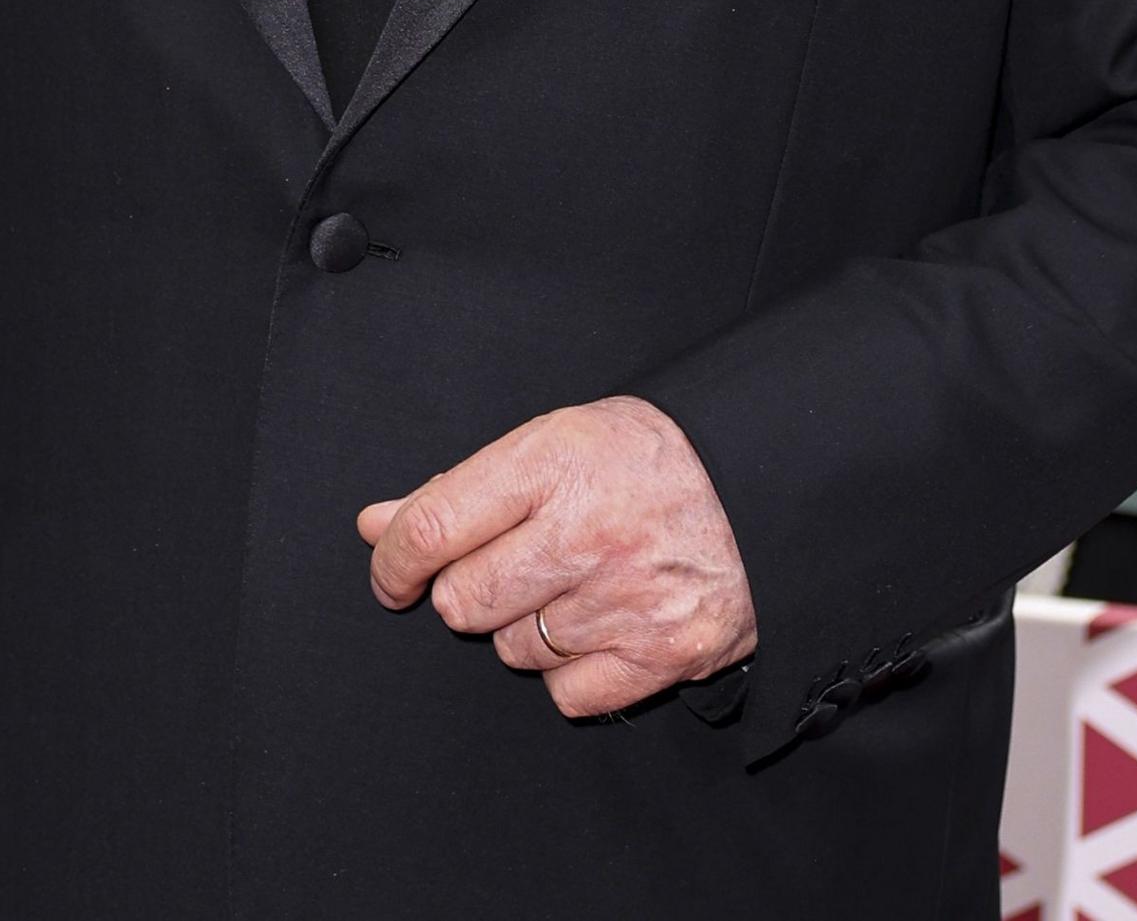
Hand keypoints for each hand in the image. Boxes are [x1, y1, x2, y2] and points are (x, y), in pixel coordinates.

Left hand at [360, 395, 757, 720]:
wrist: (759, 487)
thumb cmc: (638, 462)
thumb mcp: (548, 444)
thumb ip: (457, 490)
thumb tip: (377, 527)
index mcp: (553, 464)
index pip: (433, 527)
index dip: (394, 561)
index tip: (390, 576)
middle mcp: (589, 533)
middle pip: (463, 601)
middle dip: (465, 593)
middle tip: (504, 570)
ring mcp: (629, 598)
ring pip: (513, 649)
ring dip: (522, 628)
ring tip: (568, 587)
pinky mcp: (665, 654)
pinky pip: (566, 692)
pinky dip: (568, 670)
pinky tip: (597, 626)